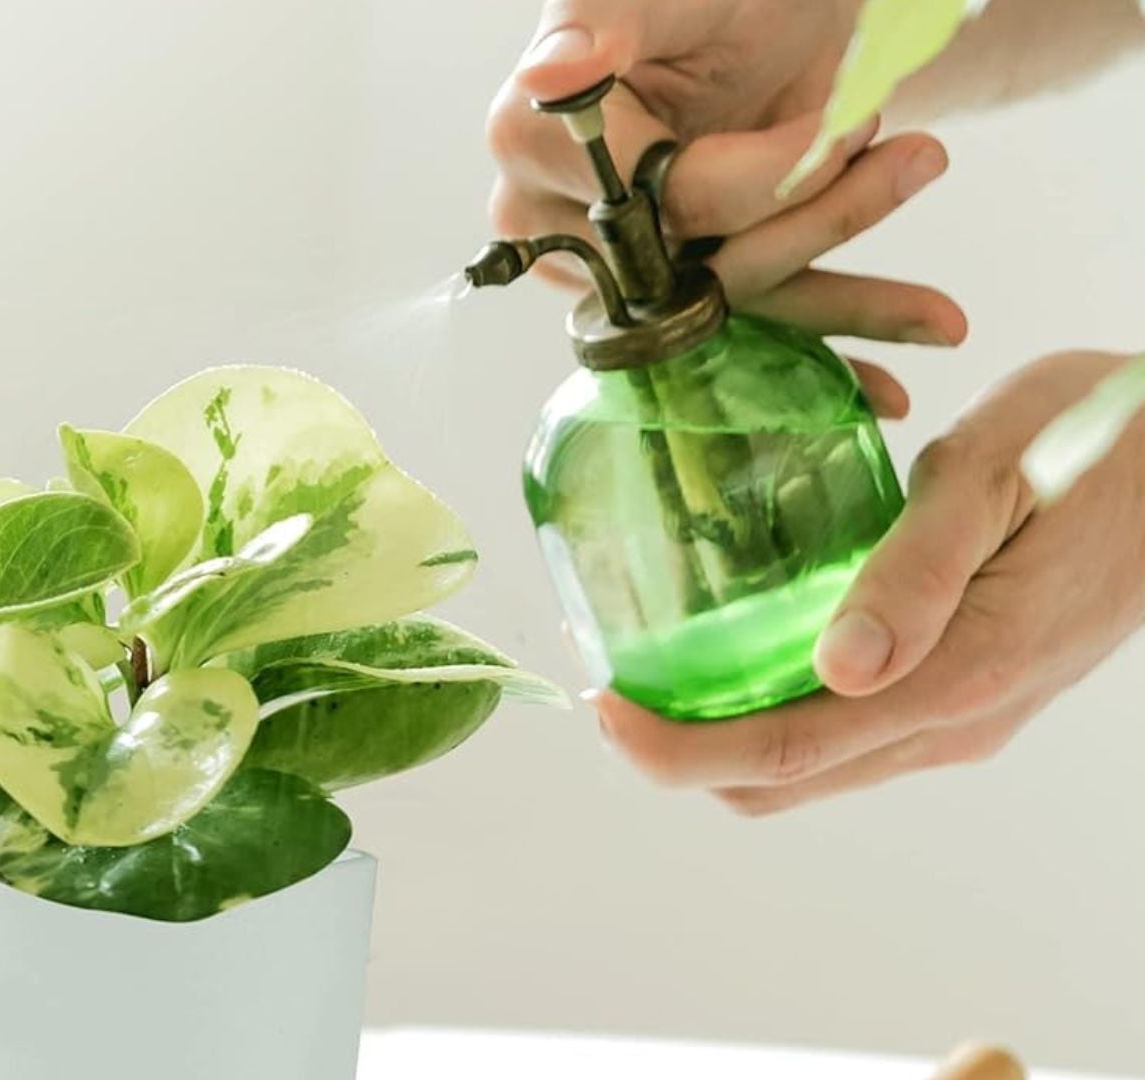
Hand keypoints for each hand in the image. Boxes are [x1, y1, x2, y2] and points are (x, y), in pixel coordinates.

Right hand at [488, 0, 968, 348]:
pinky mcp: (679, 291)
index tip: (849, 122)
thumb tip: (547, 75)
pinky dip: (823, 360)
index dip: (759, 176)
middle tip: (916, 157)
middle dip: (818, 221)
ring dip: (848, 301)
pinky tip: (886, 393)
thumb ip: (597, 24)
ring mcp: (618, 266)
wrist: (762, 7)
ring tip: (942, 304)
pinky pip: (749, 333)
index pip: (654, 195)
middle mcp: (558, 221)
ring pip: (734, 298)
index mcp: (532, 143)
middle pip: (694, 261)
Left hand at [592, 350, 1144, 813]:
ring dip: (722, 735)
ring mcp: (962, 716)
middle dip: (680, 751)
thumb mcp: (990, 477)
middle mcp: (955, 720)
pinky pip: (849, 732)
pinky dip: (773, 711)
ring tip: (653, 661)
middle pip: (782, 780)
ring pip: (813, 765)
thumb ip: (915, 572)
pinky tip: (737, 643)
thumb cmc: (1095, 445)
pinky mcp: (965, 693)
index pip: (786, 753)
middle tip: (608, 678)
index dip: (676, 750)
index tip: (601, 706)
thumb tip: (838, 667)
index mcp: (958, 675)